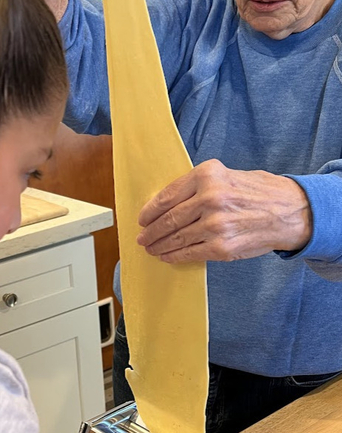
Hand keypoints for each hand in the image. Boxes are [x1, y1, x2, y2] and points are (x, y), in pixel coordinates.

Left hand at [136, 159, 312, 262]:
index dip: (149, 211)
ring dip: (159, 245)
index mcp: (207, 175)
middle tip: (142, 237)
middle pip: (168, 219)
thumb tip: (166, 204)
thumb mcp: (226, 175)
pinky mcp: (221, 247)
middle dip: (150, 231)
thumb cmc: (257, 192)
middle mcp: (210, 198)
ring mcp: (215, 224)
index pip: (167, 196)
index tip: (142, 219)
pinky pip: (189, 253)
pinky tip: (167, 256)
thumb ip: (198, 186)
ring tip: (151, 248)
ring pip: (176, 238)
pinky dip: (174, 256)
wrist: (290, 212)